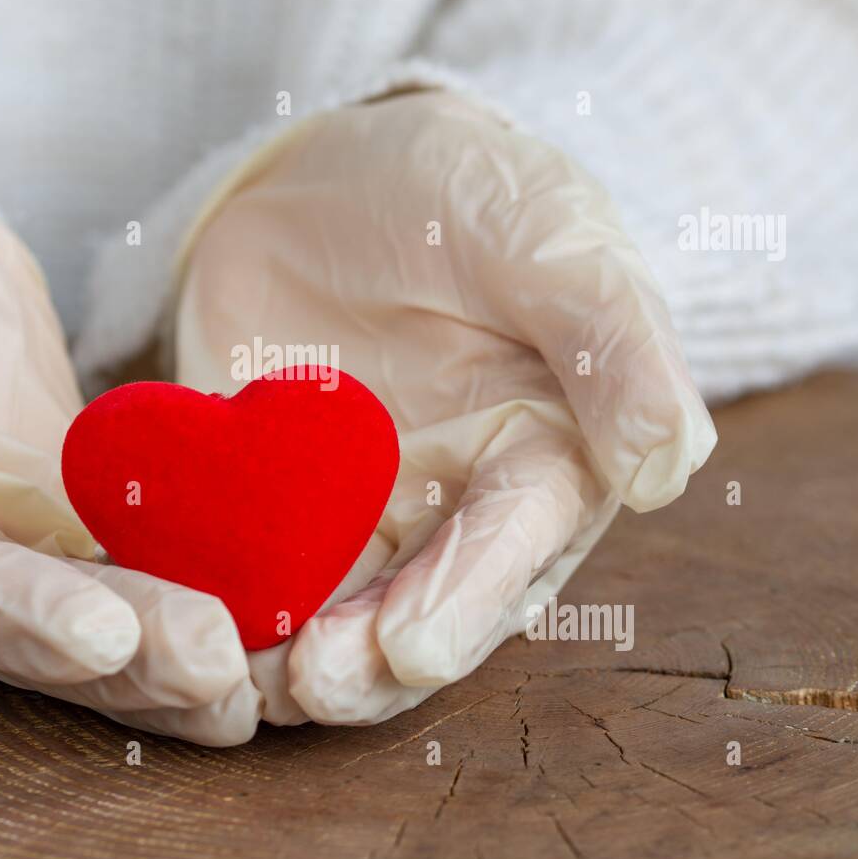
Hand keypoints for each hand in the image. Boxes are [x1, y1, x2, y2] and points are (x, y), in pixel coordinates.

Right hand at [0, 127, 256, 744]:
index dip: (14, 617)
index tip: (103, 637)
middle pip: (17, 630)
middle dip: (119, 660)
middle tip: (216, 668)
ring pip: (78, 616)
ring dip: (161, 651)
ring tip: (251, 672)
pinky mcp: (55, 510)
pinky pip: (120, 561)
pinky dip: (183, 588)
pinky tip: (259, 619)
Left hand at [174, 91, 715, 726]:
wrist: (334, 173)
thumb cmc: (466, 192)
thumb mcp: (548, 236)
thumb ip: (612, 340)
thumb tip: (666, 468)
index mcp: (545, 452)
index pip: (515, 539)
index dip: (466, 596)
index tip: (412, 649)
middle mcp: (460, 502)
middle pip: (427, 603)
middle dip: (375, 657)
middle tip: (315, 685)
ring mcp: (364, 507)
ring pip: (343, 608)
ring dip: (301, 655)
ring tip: (252, 680)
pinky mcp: (280, 498)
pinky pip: (259, 561)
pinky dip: (231, 599)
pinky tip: (191, 622)